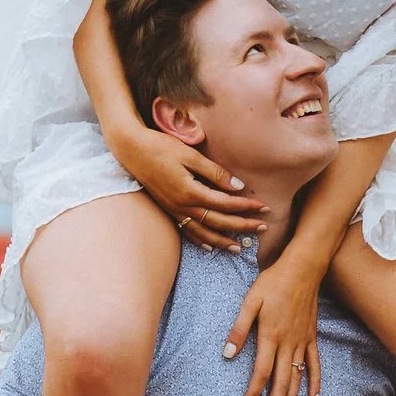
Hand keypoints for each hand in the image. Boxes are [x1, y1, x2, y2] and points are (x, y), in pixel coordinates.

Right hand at [109, 123, 264, 251]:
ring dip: (222, 240)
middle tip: (262, 229)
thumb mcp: (190, 155)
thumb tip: (237, 186)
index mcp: (191, 192)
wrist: (131, 150)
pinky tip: (208, 245)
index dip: (246, 207)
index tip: (263, 207)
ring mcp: (174, 210)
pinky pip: (186, 230)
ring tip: (239, 248)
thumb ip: (214, 172)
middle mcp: (183, 206)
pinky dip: (200, 239)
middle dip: (242, 226)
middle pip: (219, 221)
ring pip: (203, 232)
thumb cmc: (161, 147)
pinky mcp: (168, 209)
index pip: (226, 204)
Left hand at [225, 257, 320, 395]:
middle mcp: (288, 343)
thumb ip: (239, 329)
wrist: (303, 268)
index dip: (253, 393)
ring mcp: (302, 342)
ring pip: (297, 378)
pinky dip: (315, 383)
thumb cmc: (273, 282)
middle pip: (281, 382)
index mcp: (271, 336)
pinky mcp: (312, 338)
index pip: (261, 372)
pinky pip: (315, 365)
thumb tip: (227, 354)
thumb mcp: (250, 302)